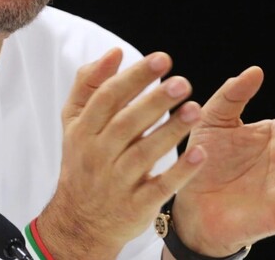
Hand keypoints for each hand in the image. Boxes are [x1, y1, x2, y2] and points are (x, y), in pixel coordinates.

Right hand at [38, 48, 205, 259]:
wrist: (80, 222)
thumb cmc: (84, 160)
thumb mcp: (74, 123)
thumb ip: (89, 84)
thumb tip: (114, 53)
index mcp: (83, 130)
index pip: (108, 98)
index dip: (134, 77)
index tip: (162, 59)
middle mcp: (98, 154)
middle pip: (126, 124)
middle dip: (155, 101)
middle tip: (182, 82)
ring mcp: (116, 182)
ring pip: (144, 154)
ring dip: (170, 131)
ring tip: (195, 109)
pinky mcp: (136, 206)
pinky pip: (159, 187)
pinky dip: (179, 173)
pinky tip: (199, 154)